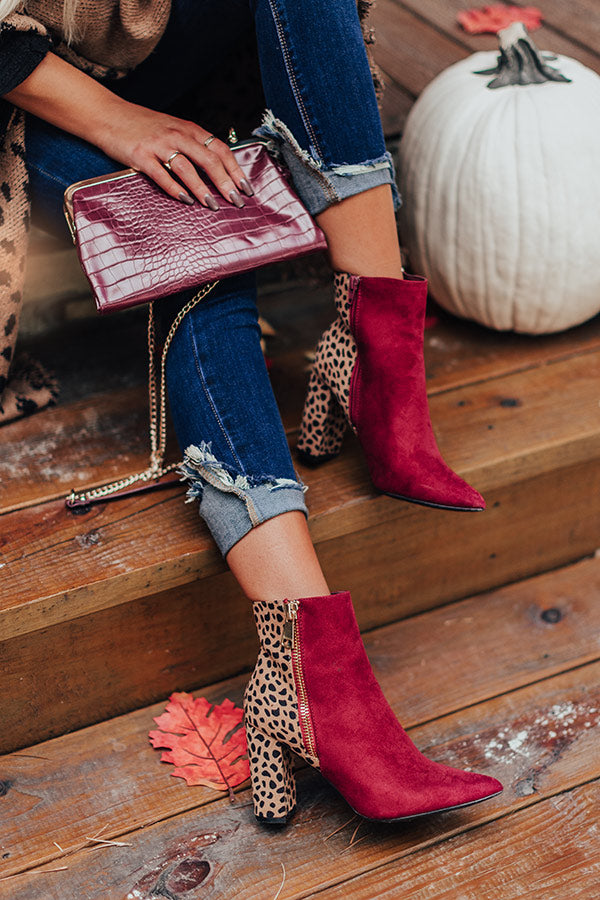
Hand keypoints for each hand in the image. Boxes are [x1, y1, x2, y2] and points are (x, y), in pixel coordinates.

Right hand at [5, 52, 252, 208]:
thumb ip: (193, 145)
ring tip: (212, 205)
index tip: (247, 188)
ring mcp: (158, 144)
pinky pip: (161, 174)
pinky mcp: (140, 155)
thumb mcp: (173, 129)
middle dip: (226, 182)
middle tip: (236, 202)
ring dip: (202, 188)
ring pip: (187, 167)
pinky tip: (185, 201)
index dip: (236, 170)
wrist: (107, 114)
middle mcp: (177, 134)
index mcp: (189, 129)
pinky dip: (175, 188)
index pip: (221, 149)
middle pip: (209, 159)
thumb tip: (217, 170)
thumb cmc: (142, 126)